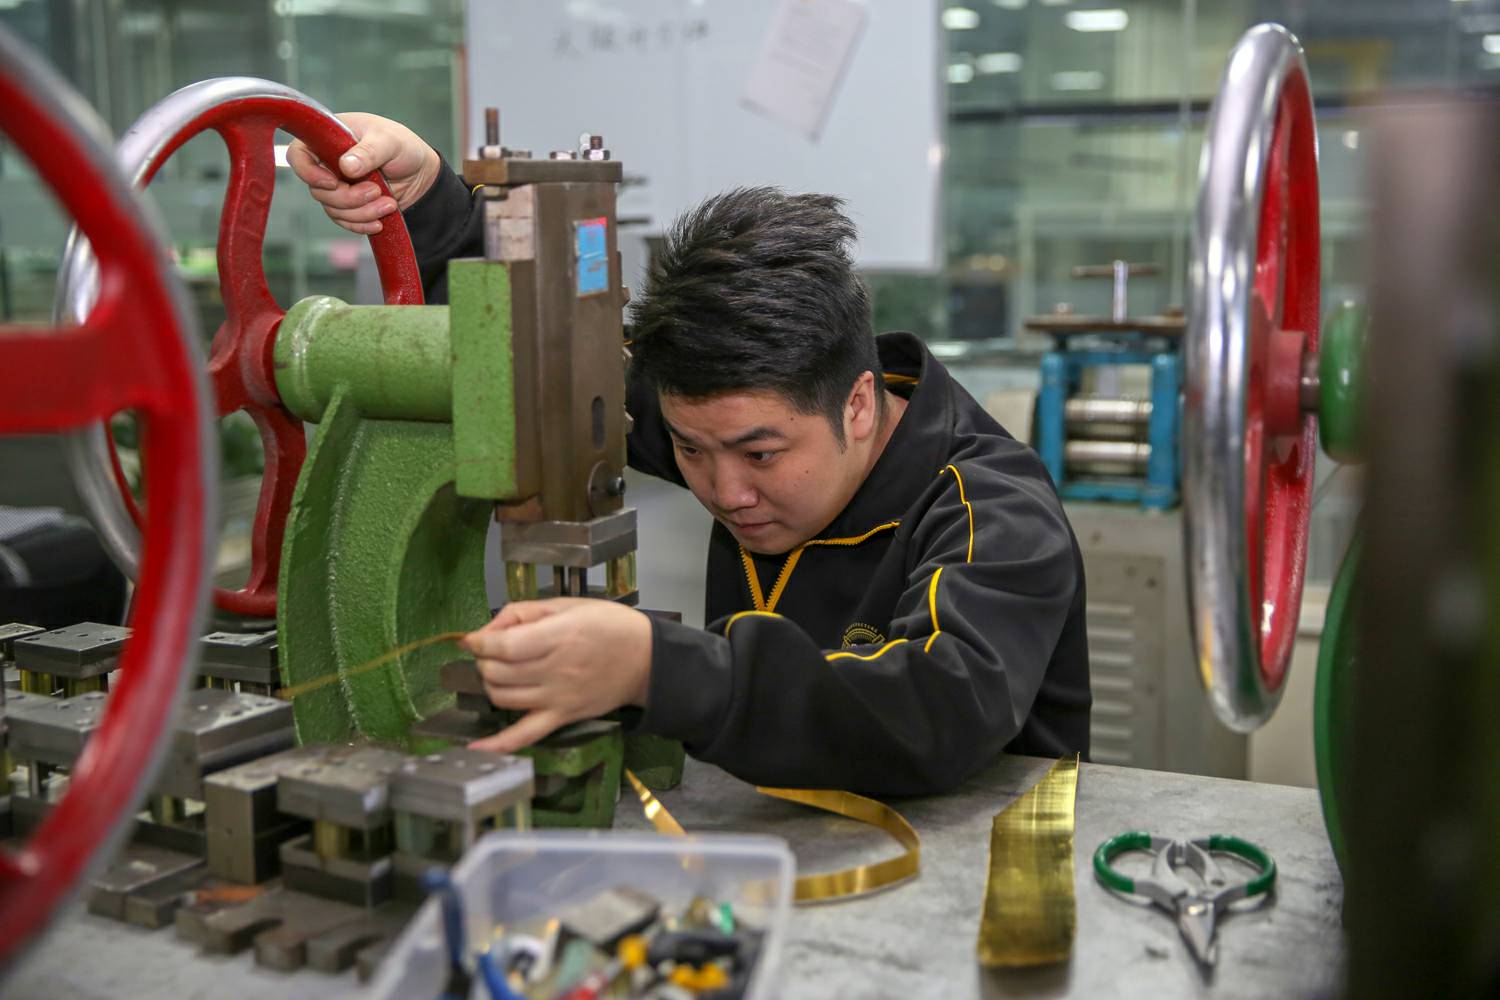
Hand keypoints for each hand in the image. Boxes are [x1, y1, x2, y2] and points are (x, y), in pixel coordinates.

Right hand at [287, 111, 440, 234]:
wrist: (420, 172)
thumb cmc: (403, 146)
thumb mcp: (390, 141)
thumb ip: (369, 151)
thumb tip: (346, 166)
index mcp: (328, 139)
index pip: (298, 156)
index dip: (309, 173)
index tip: (333, 182)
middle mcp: (327, 164)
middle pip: (318, 191)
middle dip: (348, 198)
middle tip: (376, 191)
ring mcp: (337, 186)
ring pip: (333, 209)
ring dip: (361, 212)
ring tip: (389, 204)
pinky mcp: (349, 205)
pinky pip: (345, 221)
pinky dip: (362, 224)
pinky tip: (380, 222)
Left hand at [460, 598, 652, 753]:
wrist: (646, 659)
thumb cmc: (610, 626)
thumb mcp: (567, 604)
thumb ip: (524, 612)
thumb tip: (488, 629)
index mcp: (559, 635)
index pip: (504, 646)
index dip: (479, 643)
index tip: (471, 639)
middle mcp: (557, 669)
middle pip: (498, 672)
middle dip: (484, 660)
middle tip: (492, 652)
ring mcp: (558, 698)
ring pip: (503, 698)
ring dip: (491, 684)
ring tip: (500, 673)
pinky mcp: (563, 717)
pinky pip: (525, 735)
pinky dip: (498, 744)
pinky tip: (476, 746)